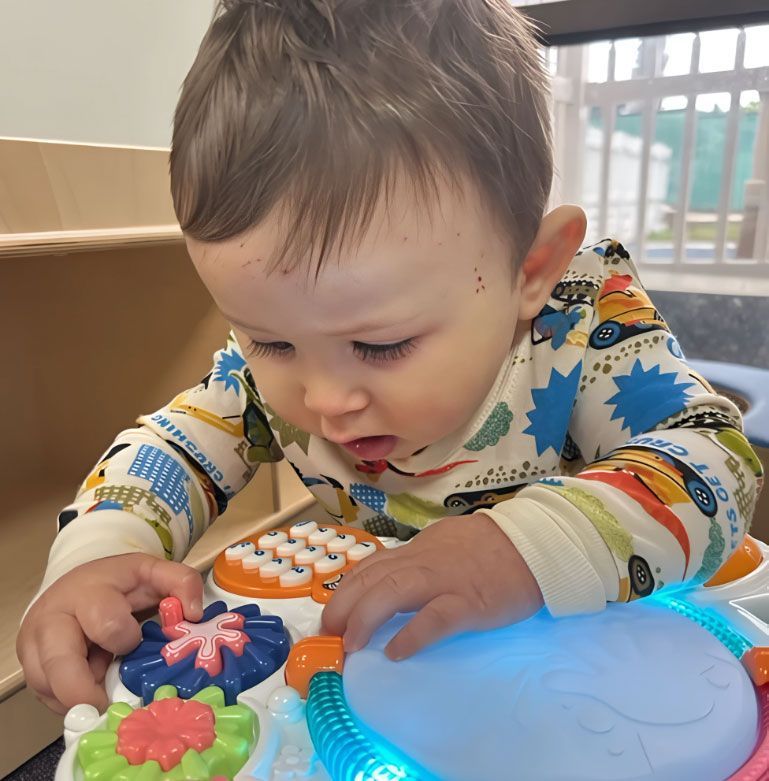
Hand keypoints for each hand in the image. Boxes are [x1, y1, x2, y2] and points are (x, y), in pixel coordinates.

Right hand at [17, 553, 202, 714]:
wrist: (79, 583)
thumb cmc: (117, 583)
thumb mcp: (150, 572)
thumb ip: (181, 582)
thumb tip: (194, 613)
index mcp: (88, 592)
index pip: (107, 624)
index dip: (126, 639)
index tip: (135, 642)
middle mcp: (52, 618)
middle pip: (60, 666)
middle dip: (87, 691)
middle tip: (112, 704)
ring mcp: (34, 644)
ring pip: (48, 688)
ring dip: (79, 697)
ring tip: (102, 685)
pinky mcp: (29, 665)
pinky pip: (46, 697)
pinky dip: (70, 700)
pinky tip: (90, 685)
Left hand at [321, 514, 542, 659]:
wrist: (534, 545)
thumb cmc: (492, 547)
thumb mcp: (446, 543)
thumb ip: (420, 558)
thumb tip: (394, 578)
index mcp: (419, 550)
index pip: (373, 566)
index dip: (346, 588)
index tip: (331, 611)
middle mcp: (424, 562)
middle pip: (374, 579)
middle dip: (344, 605)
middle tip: (329, 633)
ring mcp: (445, 581)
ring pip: (394, 592)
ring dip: (366, 618)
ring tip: (351, 645)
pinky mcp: (469, 603)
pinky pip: (435, 619)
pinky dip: (412, 635)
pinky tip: (395, 653)